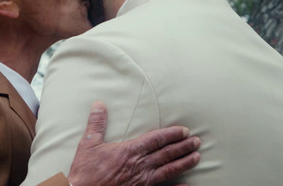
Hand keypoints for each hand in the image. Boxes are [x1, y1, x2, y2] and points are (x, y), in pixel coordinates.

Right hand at [66, 101, 199, 185]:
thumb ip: (96, 124)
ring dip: (184, 163)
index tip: (184, 131)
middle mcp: (140, 166)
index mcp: (130, 151)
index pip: (156, 139)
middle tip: (197, 141)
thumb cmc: (85, 172)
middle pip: (167, 154)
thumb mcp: (88, 144)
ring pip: (169, 171)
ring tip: (197, 158)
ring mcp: (142, 182)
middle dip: (183, 147)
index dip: (172, 134)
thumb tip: (99, 104)